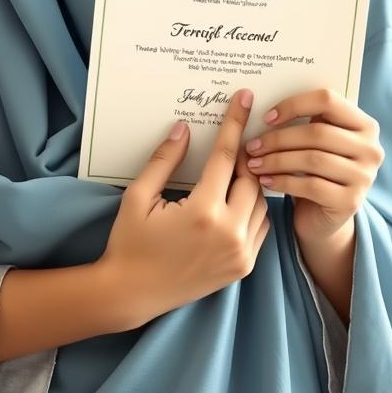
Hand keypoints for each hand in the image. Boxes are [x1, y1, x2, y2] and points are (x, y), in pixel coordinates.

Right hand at [98, 89, 270, 327]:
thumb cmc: (129, 242)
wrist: (132, 293)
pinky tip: (237, 196)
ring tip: (235, 166)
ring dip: (251, 181)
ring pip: (261, 202)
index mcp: (203, 212)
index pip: (226, 157)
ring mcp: (240, 253)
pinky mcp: (243, 267)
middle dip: (245, 154)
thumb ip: (164, 159)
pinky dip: (254, 207)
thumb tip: (184, 128)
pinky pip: (260, 226)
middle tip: (236, 137)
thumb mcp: (139, 196)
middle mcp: (229, 233)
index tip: (245, 98)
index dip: (235, 124)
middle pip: (251, 178)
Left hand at [239, 87, 383, 246]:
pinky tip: (265, 180)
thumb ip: (301, 121)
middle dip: (278, 139)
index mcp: (364, 123)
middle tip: (252, 146)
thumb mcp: (312, 141)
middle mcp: (371, 149)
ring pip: (313, 159)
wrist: (323, 215)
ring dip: (277, 160)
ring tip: (254, 163)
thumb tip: (259, 104)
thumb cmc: (312, 169)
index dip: (293, 105)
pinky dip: (283, 182)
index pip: (328, 100)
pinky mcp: (352, 202)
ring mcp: (365, 177)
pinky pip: (312, 186)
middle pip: (318, 133)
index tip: (266, 117)